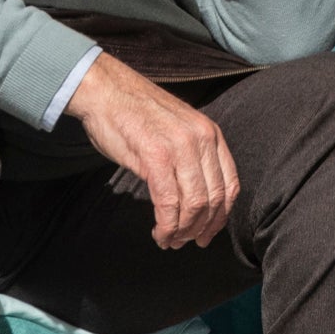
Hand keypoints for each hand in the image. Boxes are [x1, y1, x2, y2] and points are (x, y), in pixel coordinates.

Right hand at [65, 53, 238, 248]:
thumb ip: (192, 158)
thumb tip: (196, 200)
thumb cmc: (134, 114)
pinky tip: (159, 232)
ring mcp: (180, 146)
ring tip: (169, 240)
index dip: (220, 216)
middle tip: (186, 243)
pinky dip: (166, 225)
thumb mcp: (177, 131)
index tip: (208, 233)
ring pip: (193, 204)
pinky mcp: (155, 156)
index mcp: (210, 133)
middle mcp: (201, 139)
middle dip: (201, 228)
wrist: (105, 90)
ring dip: (182, 231)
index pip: (229, 185)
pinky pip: (168, 202)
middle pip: (214, 199)